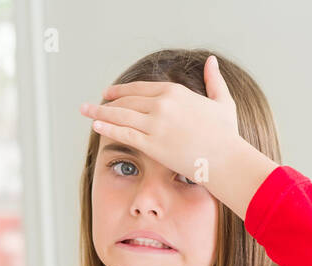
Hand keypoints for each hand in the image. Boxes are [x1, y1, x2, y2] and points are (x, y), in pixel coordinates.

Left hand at [79, 54, 244, 192]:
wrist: (226, 159)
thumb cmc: (226, 134)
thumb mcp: (222, 101)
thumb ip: (214, 80)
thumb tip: (211, 60)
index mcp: (175, 92)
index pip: (140, 89)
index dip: (122, 91)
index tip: (109, 93)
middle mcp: (162, 104)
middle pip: (127, 101)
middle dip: (107, 102)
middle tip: (93, 105)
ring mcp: (156, 124)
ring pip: (121, 115)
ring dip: (99, 113)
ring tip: (85, 112)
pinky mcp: (152, 144)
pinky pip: (123, 134)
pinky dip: (107, 129)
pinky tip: (95, 126)